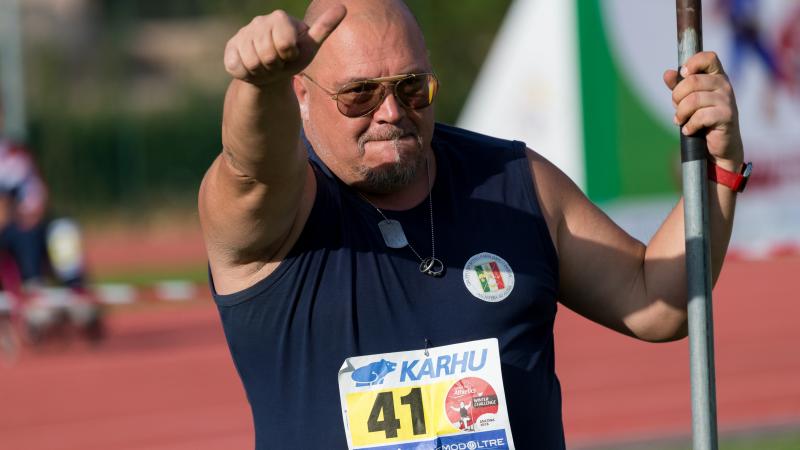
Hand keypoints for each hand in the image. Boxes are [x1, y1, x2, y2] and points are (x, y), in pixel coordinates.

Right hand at [223, 5, 346, 85]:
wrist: (271, 73)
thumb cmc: (293, 58)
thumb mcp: (311, 46)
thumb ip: (324, 27)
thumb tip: (343, 7)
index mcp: (279, 18)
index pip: (284, 43)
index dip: (289, 55)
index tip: (291, 54)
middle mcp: (259, 22)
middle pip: (268, 54)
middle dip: (276, 65)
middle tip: (278, 62)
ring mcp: (242, 34)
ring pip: (252, 62)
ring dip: (262, 71)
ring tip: (266, 66)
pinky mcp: (230, 48)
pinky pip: (237, 66)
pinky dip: (248, 73)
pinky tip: (252, 68)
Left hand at [664, 51, 744, 169]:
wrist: (719, 146)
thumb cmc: (703, 120)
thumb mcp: (688, 100)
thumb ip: (679, 86)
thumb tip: (667, 73)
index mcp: (716, 76)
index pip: (708, 57)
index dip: (692, 63)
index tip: (682, 75)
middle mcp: (724, 85)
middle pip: (692, 81)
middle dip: (677, 96)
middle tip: (676, 108)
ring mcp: (727, 100)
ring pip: (693, 99)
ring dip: (681, 113)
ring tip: (680, 121)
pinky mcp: (727, 116)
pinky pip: (700, 116)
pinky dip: (689, 125)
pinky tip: (689, 130)